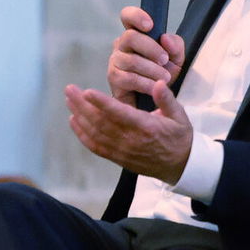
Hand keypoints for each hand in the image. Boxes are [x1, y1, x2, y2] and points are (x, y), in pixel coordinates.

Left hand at [65, 78, 191, 183]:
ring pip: (95, 133)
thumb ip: (167, 99)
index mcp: (146, 127)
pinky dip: (82, 134)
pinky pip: (96, 146)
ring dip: (79, 116)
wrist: (180, 166)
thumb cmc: (179, 137)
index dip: (101, 103)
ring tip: (69, 100)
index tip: (86, 91)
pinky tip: (73, 120)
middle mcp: (131, 140)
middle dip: (82, 105)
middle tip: (69, 89)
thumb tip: (159, 83)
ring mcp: (122, 150)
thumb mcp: (180, 116)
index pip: (120, 113)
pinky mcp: (117, 158)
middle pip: (101, 122)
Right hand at [107, 6, 184, 106]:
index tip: (150, 25)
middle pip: (130, 37)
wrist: (155, 98)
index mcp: (135, 34)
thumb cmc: (162, 74)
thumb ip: (175, 45)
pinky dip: (146, 83)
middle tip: (165, 60)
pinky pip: (129, 78)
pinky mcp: (113, 78)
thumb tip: (165, 39)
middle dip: (151, 49)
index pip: (127, 16)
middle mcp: (121, 45)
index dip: (136, 16)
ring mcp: (115, 61)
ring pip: (131, 60)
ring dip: (152, 70)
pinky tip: (154, 87)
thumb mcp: (176, 58)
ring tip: (164, 78)